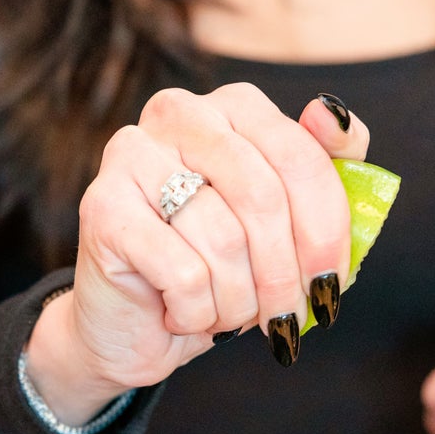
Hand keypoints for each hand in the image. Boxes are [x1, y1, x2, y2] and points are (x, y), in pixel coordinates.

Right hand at [25, 85, 369, 422]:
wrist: (134, 327)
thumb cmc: (219, 271)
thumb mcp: (290, 227)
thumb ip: (327, 167)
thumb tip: (331, 111)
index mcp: (232, 106)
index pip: (300, 156)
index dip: (327, 231)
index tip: (330, 284)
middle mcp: (178, 113)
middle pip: (263, 196)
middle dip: (286, 274)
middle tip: (286, 316)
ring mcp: (132, 154)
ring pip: (223, 240)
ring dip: (239, 300)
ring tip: (227, 315)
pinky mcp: (103, 205)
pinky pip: (185, 273)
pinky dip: (198, 312)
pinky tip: (183, 315)